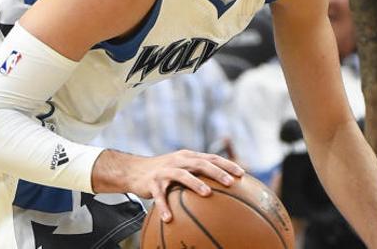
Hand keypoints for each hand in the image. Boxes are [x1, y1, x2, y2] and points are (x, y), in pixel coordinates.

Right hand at [93, 149, 243, 222]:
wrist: (134, 170)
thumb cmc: (164, 172)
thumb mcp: (181, 168)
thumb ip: (199, 174)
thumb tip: (224, 190)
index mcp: (188, 157)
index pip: (211, 157)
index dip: (227, 164)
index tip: (242, 173)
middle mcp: (178, 161)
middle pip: (200, 163)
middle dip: (216, 172)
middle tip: (230, 182)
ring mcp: (165, 171)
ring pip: (182, 175)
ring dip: (195, 183)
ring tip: (207, 194)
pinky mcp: (152, 182)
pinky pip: (159, 196)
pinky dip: (164, 206)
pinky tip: (169, 218)